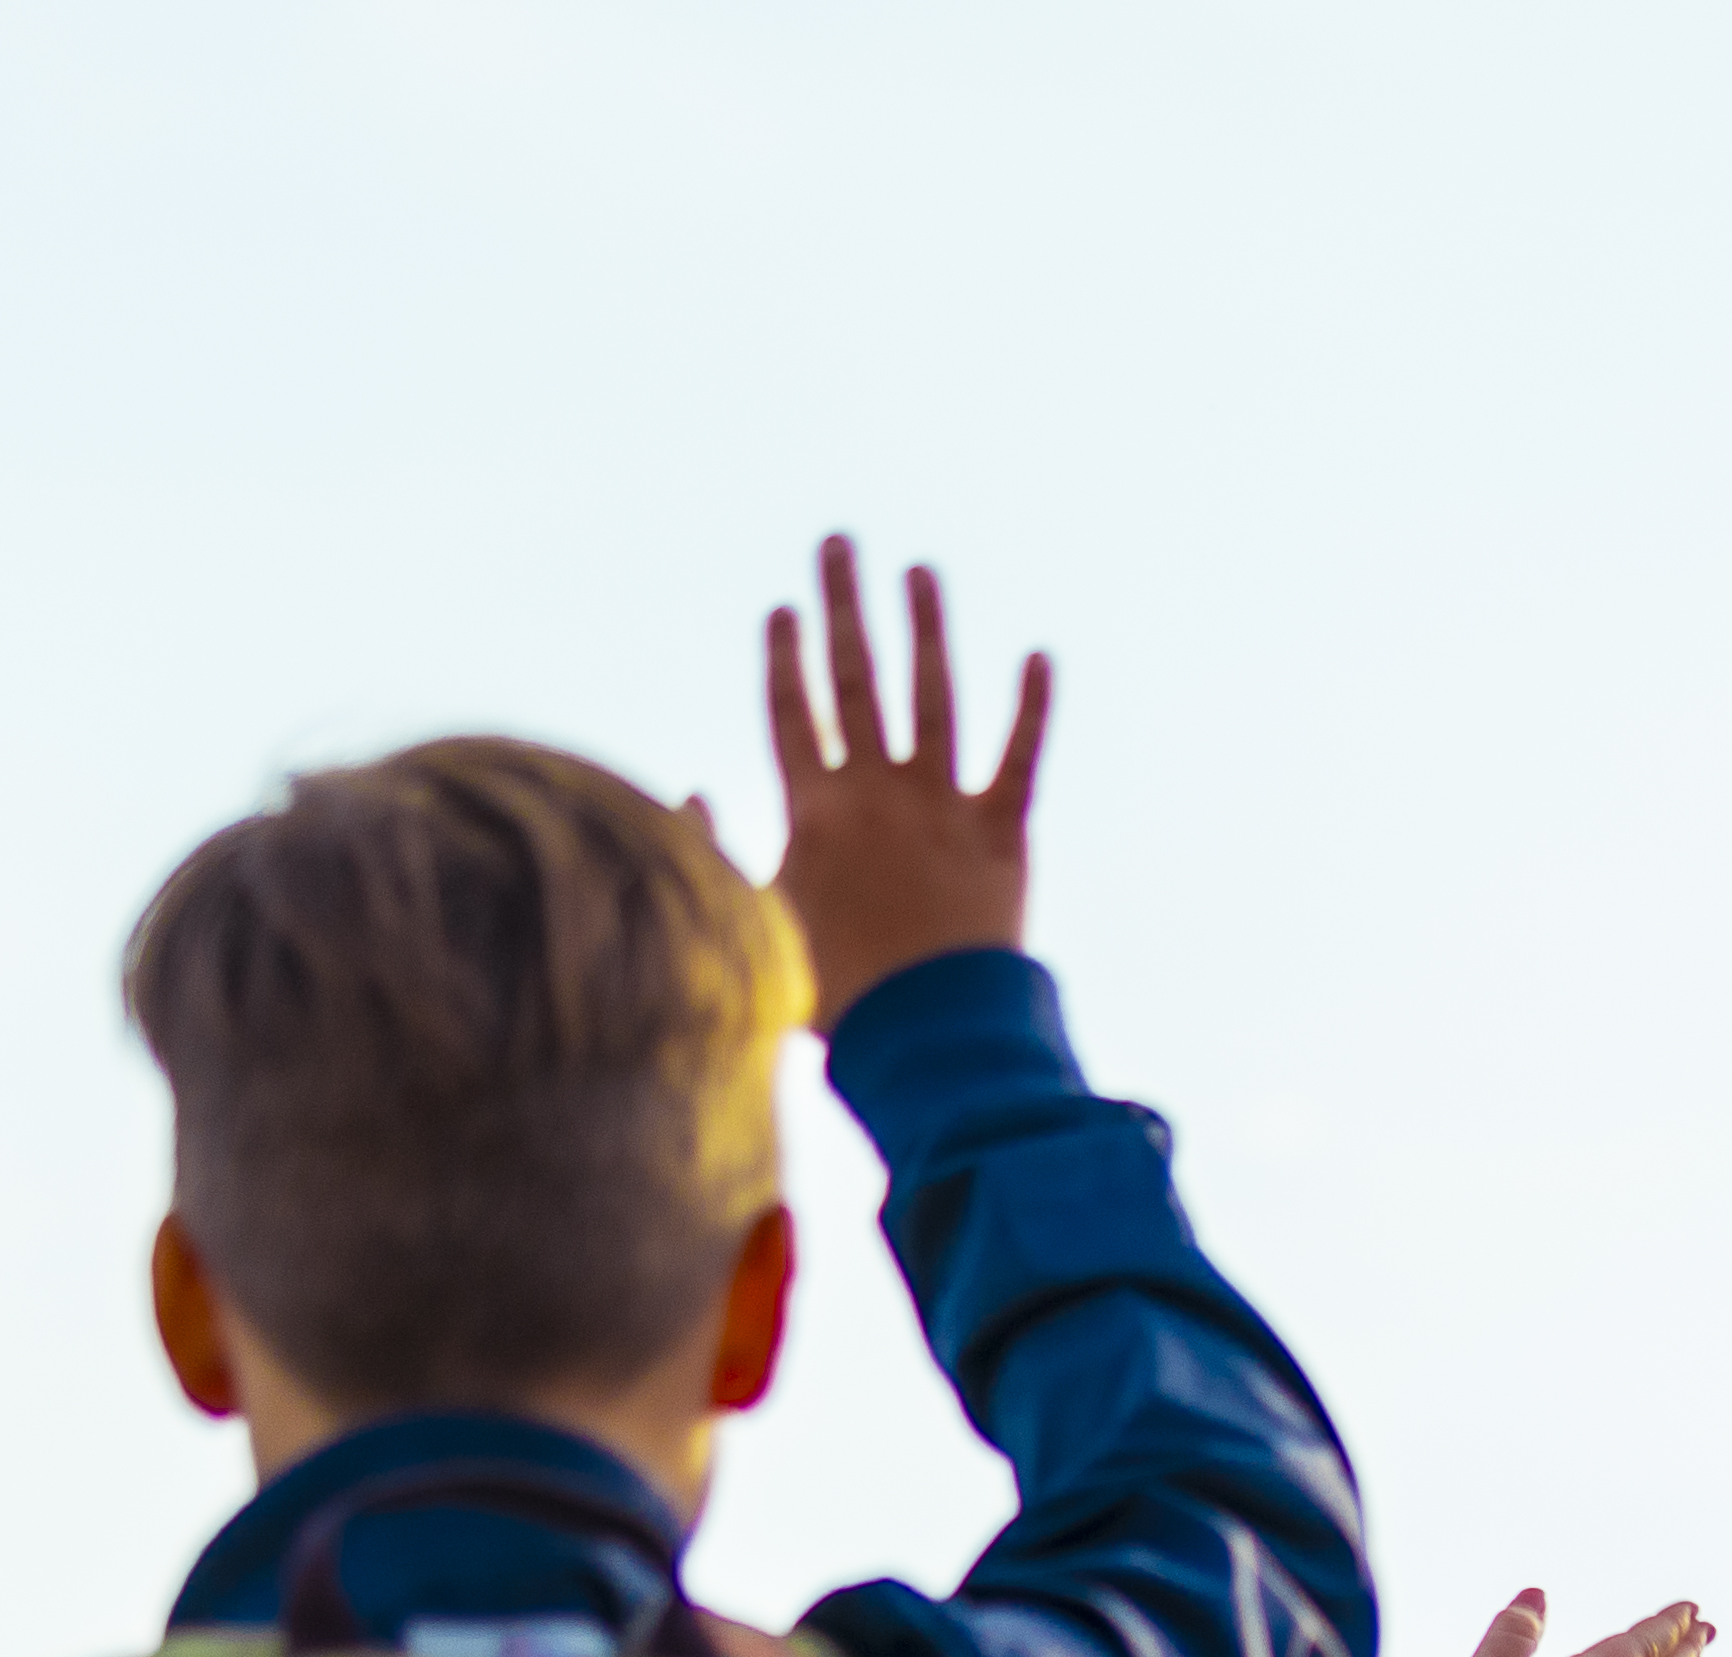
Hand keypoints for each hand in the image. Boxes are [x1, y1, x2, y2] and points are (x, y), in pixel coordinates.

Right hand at [760, 536, 1047, 1025]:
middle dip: (844, 606)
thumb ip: (719, 854)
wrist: (926, 1038)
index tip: (784, 607)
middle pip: (855, 680)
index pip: (792, 715)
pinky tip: (1041, 656)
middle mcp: (877, 792)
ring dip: (927, 629)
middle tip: (839, 542)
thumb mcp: (755, 926)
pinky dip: (1033, 707)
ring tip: (919, 571)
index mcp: (814, 813)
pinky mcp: (1003, 835)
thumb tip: (691, 792)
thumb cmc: (834, 997)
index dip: (785, 658)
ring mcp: (943, 808)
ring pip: (934, 697)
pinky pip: (1021, 758)